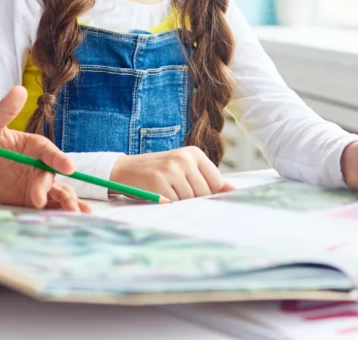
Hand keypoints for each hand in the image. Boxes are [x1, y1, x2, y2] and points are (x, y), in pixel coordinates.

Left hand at [0, 85, 90, 212]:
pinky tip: (77, 217)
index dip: (59, 158)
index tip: (68, 166)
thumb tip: (20, 89)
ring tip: (72, 213)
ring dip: (67, 201)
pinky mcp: (34, 199)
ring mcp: (39, 183)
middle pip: (52, 176)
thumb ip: (4, 110)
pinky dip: (63, 210)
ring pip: (58, 191)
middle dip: (53, 188)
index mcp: (34, 146)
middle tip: (47, 199)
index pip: (49, 152)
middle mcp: (40, 164)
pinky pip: (51, 204)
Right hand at [110, 147, 234, 200]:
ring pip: (191, 200)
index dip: (206, 191)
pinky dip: (168, 203)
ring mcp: (171, 170)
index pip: (216, 182)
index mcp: (193, 152)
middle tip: (174, 188)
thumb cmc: (157, 171)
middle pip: (204, 193)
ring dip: (179, 201)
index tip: (192, 188)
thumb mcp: (183, 168)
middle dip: (192, 198)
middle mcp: (184, 158)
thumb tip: (233, 190)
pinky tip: (158, 193)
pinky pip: (175, 204)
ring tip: (166, 190)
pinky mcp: (160, 183)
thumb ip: (207, 178)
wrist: (124, 170)